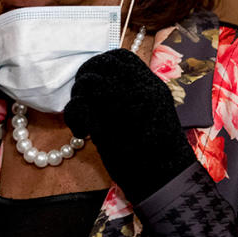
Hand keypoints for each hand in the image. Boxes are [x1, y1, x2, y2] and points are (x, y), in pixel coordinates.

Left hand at [64, 48, 194, 202]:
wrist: (163, 178)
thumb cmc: (159, 151)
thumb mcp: (153, 112)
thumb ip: (133, 95)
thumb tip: (107, 85)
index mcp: (151, 84)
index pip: (121, 57)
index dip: (102, 64)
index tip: (96, 79)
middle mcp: (137, 88)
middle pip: (100, 65)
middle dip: (85, 76)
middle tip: (83, 97)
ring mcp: (121, 103)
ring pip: (86, 83)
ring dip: (78, 98)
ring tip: (84, 118)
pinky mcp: (104, 122)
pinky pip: (78, 106)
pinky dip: (73, 116)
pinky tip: (82, 131)